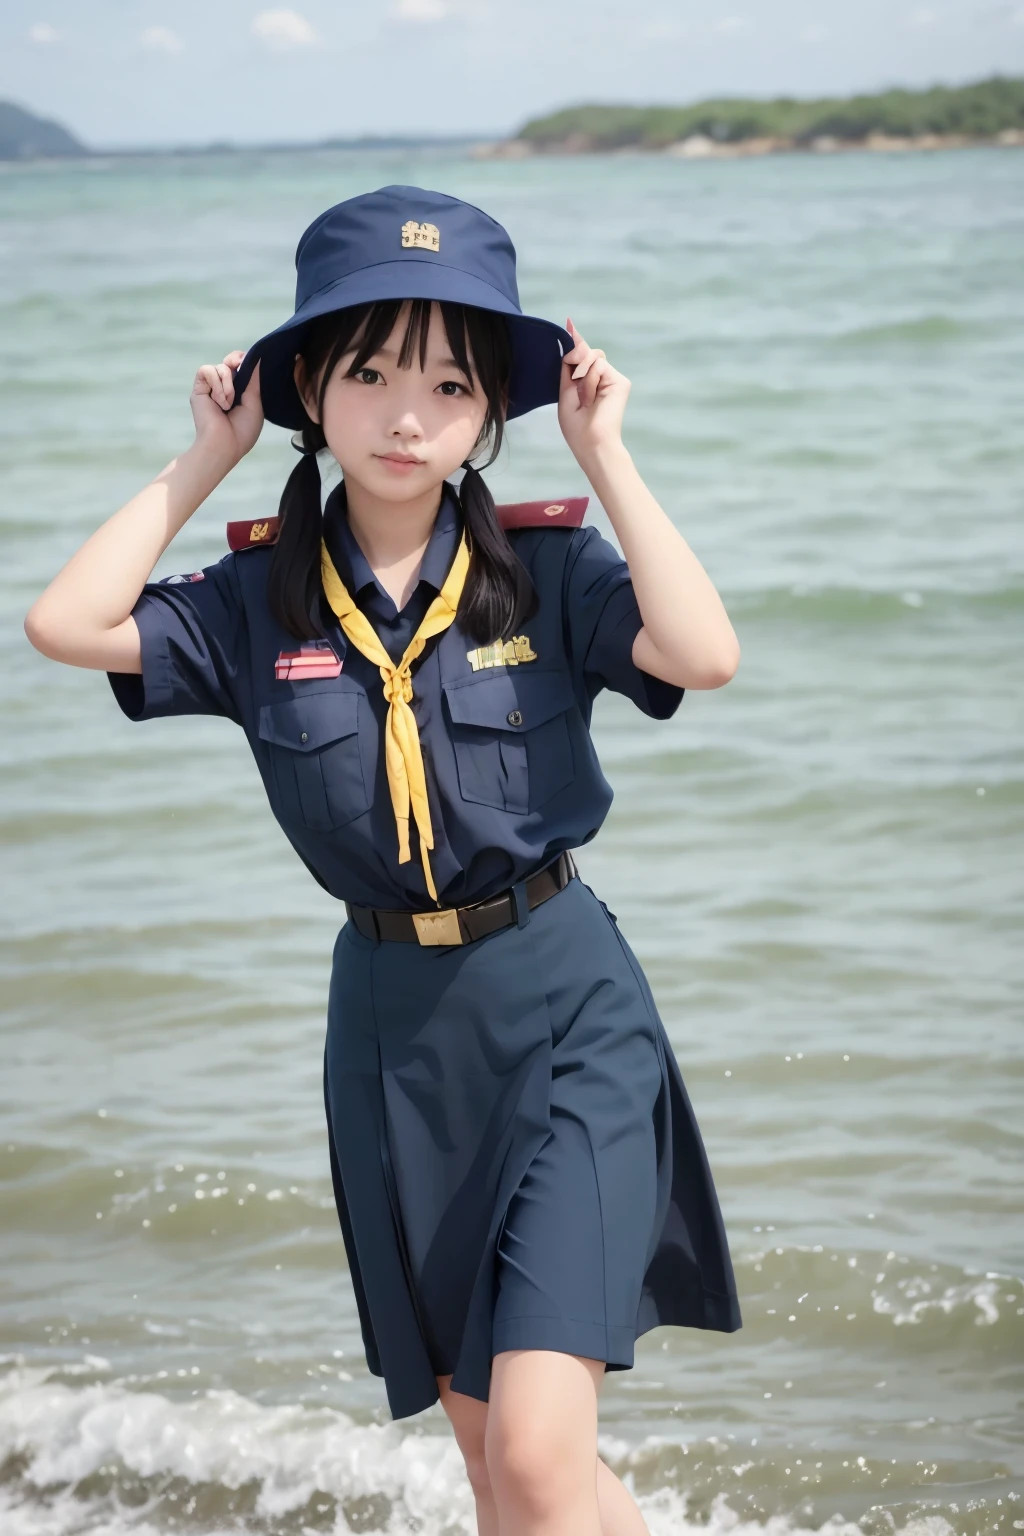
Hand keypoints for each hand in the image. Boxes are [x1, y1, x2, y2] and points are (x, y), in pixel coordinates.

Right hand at [190, 350, 262, 467]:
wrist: (224, 445)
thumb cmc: (242, 430)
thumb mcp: (254, 403)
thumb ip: (254, 380)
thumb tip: (257, 357)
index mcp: (238, 392)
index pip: (239, 367)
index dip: (243, 360)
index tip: (247, 362)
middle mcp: (223, 388)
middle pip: (229, 362)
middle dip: (235, 362)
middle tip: (238, 368)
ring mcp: (211, 388)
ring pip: (220, 367)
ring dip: (228, 384)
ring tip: (228, 404)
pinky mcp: (199, 389)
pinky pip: (206, 370)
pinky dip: (216, 384)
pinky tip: (219, 401)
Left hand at [557, 317, 629, 467]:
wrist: (590, 442)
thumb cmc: (576, 425)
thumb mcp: (566, 389)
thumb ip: (569, 365)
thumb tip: (572, 336)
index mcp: (588, 382)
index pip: (581, 356)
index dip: (574, 341)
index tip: (568, 323)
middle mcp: (602, 378)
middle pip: (586, 352)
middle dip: (575, 361)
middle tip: (574, 383)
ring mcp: (613, 379)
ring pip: (592, 357)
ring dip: (582, 377)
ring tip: (584, 399)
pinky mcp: (621, 381)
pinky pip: (598, 365)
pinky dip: (589, 381)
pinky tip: (591, 398)